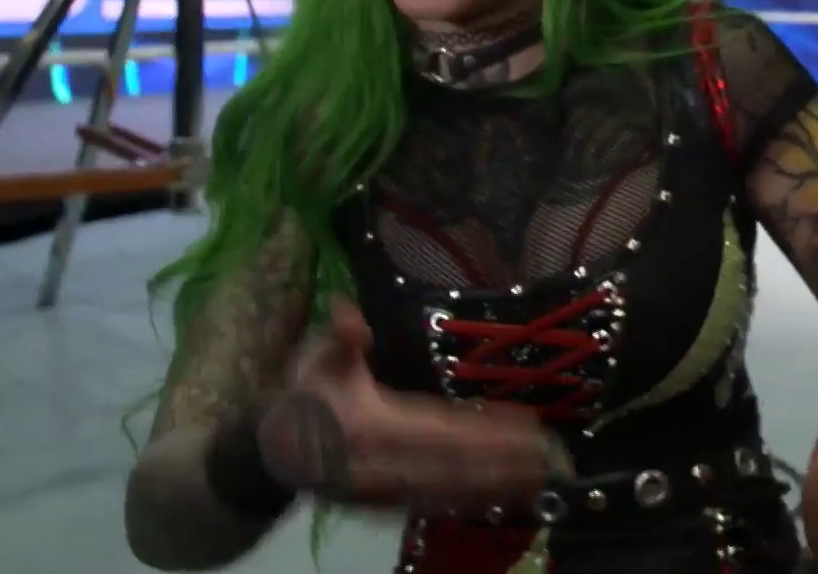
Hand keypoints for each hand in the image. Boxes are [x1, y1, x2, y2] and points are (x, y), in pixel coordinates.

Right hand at [257, 297, 565, 512]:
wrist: (269, 455)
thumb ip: (338, 340)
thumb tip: (349, 315)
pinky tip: (503, 494)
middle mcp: (384, 463)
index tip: (523, 425)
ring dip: (497, 483)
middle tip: (548, 454)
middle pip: (455, 464)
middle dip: (503, 462)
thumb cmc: (300, 400)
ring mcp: (388, 488)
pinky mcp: (390, 503)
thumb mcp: (313, 361)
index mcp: (371, 425)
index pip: (439, 430)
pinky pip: (438, 502)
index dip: (482, 432)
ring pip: (451, 488)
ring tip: (539, 474)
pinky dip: (473, 499)